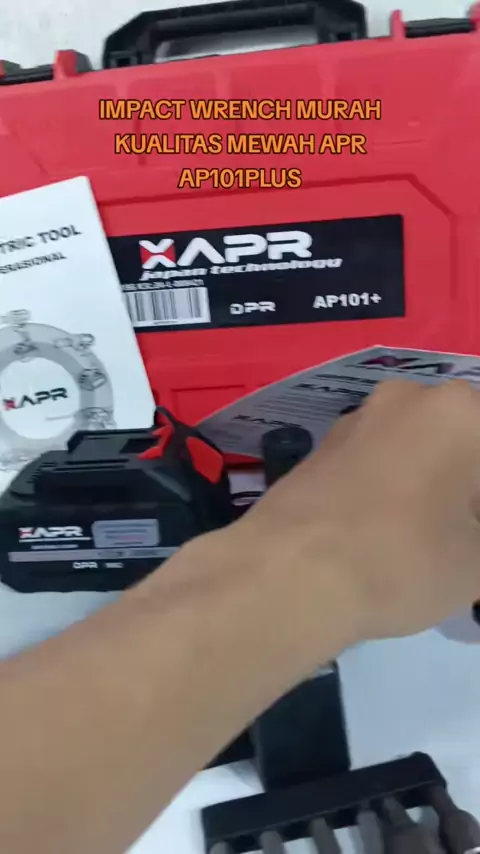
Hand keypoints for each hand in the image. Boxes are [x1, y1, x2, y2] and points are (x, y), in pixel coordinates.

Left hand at [233, 380, 479, 647]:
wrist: (289, 572)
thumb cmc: (405, 558)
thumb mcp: (478, 563)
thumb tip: (465, 525)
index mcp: (460, 410)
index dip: (477, 503)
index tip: (470, 538)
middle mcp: (407, 398)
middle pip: (460, 446)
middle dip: (466, 492)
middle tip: (463, 543)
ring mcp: (356, 422)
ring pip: (416, 453)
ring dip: (434, 488)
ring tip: (430, 546)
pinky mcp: (319, 452)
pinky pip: (375, 466)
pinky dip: (391, 493)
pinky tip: (384, 539)